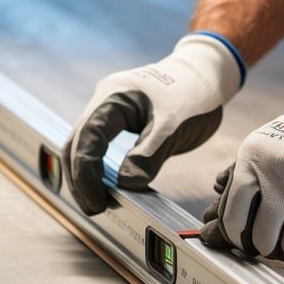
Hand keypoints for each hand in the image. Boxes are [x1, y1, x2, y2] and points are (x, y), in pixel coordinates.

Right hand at [64, 32, 243, 214]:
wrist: (206, 75)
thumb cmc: (194, 94)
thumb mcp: (174, 128)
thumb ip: (149, 156)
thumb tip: (124, 186)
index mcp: (113, 96)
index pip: (87, 138)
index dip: (86, 173)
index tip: (96, 201)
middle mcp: (103, 101)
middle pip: (76, 144)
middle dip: (80, 178)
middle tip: (94, 208)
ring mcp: (108, 110)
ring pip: (83, 146)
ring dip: (86, 175)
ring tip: (97, 203)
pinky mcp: (117, 121)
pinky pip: (99, 146)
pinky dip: (98, 168)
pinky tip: (106, 187)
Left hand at [200, 68, 283, 269]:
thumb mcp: (261, 147)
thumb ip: (236, 181)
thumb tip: (208, 222)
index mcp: (254, 160)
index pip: (233, 217)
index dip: (236, 237)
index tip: (243, 241)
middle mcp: (282, 174)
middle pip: (263, 238)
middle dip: (266, 247)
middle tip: (272, 243)